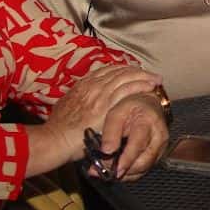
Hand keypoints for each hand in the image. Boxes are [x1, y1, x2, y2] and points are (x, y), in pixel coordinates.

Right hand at [32, 64, 162, 173]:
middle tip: (150, 75)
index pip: (107, 70)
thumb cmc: (58, 129)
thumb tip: (82, 101)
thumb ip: (77, 100)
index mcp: (82, 84)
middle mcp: (91, 85)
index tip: (133, 72)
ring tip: (156, 79)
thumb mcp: (66, 107)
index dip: (123, 70)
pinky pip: (127, 89)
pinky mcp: (105, 105)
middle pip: (119, 71)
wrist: (54, 139)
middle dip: (137, 71)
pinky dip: (140, 85)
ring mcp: (98, 93)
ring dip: (143, 77)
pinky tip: (150, 86)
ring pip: (126, 77)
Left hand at [95, 93, 170, 181]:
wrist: (150, 106)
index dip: (125, 159)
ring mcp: (160, 149)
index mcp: (148, 122)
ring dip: (124, 174)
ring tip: (106, 172)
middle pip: (143, 161)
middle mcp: (158, 138)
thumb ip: (111, 131)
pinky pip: (143, 170)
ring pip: (143, 169)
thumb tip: (106, 152)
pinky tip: (116, 170)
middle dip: (122, 170)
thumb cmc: (133, 108)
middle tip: (103, 172)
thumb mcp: (117, 112)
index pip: (138, 144)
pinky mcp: (158, 157)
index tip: (111, 168)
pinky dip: (129, 173)